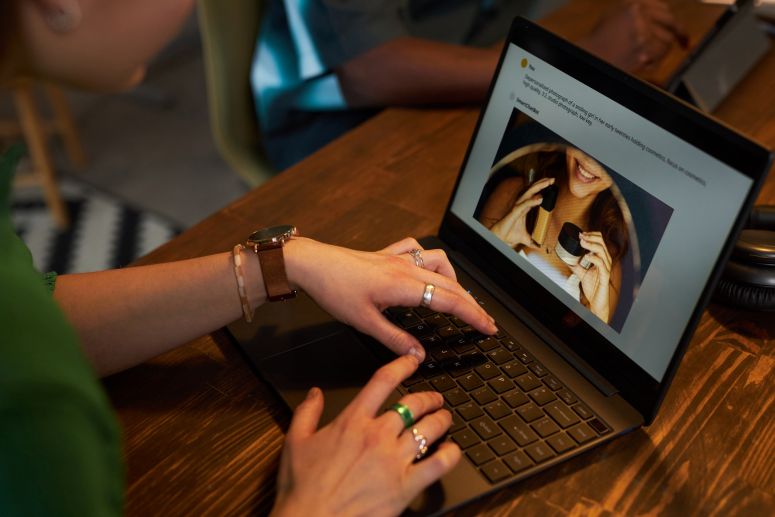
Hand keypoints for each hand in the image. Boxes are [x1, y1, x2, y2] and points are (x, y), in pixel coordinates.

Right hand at [271, 355, 460, 516]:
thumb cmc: (302, 487)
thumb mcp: (295, 442)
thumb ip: (307, 412)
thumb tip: (315, 393)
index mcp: (353, 422)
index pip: (383, 381)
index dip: (402, 365)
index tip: (412, 360)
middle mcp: (377, 436)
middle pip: (414, 404)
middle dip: (429, 397)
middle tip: (435, 399)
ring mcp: (394, 461)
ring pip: (430, 429)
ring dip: (442, 420)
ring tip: (445, 419)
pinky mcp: (406, 487)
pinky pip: (439, 464)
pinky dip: (450, 454)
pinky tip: (451, 450)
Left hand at [284, 237, 496, 361]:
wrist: (312, 264)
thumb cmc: (334, 291)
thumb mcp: (364, 322)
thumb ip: (394, 339)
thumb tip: (418, 355)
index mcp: (403, 286)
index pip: (448, 301)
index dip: (472, 315)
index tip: (488, 327)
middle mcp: (406, 268)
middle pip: (451, 284)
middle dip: (471, 303)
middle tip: (485, 321)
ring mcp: (398, 258)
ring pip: (439, 262)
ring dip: (453, 279)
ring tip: (458, 298)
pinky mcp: (387, 253)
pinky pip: (417, 250)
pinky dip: (429, 259)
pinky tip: (427, 268)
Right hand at [490, 177, 554, 248]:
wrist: (502, 238)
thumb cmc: (510, 234)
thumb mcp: (526, 238)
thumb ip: (533, 241)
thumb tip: (540, 246)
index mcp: (524, 209)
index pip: (534, 196)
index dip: (542, 189)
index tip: (551, 185)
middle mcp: (521, 206)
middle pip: (532, 191)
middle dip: (542, 184)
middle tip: (552, 179)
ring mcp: (517, 208)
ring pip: (528, 194)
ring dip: (538, 187)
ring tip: (547, 183)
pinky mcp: (514, 212)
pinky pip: (524, 205)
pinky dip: (532, 201)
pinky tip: (540, 198)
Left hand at [570, 231, 612, 322]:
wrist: (597, 302)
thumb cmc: (594, 288)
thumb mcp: (582, 274)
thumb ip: (576, 266)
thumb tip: (567, 259)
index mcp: (602, 259)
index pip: (600, 242)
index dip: (592, 235)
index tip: (581, 234)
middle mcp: (606, 262)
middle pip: (602, 243)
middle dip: (591, 237)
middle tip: (581, 236)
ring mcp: (606, 268)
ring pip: (602, 252)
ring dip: (591, 245)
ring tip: (582, 243)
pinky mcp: (605, 276)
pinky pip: (602, 265)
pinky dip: (594, 258)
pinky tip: (587, 256)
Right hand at [579, 0, 687, 72]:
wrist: (593, 54)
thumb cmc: (601, 35)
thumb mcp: (617, 11)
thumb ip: (638, 7)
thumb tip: (660, 10)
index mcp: (636, 5)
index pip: (663, 8)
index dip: (670, 17)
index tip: (675, 23)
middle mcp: (642, 19)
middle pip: (671, 22)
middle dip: (680, 32)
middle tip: (684, 39)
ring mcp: (644, 38)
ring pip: (667, 41)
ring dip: (665, 48)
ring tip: (660, 52)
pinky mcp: (643, 55)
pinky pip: (659, 57)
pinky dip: (657, 60)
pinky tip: (651, 61)